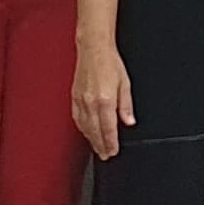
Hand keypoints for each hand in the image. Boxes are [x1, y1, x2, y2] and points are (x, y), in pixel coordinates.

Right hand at [74, 44, 135, 159]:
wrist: (93, 49)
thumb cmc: (110, 63)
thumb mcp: (125, 84)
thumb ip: (126, 105)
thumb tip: (129, 121)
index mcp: (105, 100)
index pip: (108, 129)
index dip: (111, 144)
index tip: (113, 152)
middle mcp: (91, 102)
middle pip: (95, 132)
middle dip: (100, 146)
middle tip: (105, 155)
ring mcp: (81, 100)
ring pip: (85, 127)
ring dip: (91, 139)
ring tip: (97, 147)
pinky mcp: (74, 97)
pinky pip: (77, 118)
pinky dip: (82, 128)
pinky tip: (86, 132)